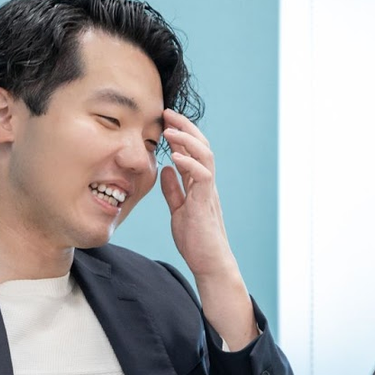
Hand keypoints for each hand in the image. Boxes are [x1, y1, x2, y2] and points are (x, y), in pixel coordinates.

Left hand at [159, 109, 235, 278]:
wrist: (209, 262)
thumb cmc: (195, 238)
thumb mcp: (178, 209)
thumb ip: (174, 189)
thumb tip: (165, 169)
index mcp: (198, 183)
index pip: (192, 151)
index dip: (180, 133)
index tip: (165, 119)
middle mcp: (206, 183)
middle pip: (201, 146)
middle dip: (185, 127)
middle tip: (168, 112)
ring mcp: (208, 192)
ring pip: (205, 156)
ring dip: (187, 140)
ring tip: (169, 129)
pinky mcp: (206, 203)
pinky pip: (203, 177)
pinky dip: (190, 164)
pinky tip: (175, 156)